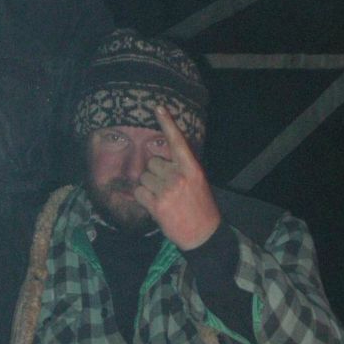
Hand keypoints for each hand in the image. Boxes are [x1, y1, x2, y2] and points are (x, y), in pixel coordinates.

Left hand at [134, 106, 220, 249]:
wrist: (203, 235)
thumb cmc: (201, 208)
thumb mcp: (198, 183)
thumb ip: (182, 169)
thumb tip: (162, 160)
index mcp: (192, 169)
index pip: (177, 142)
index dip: (167, 123)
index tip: (158, 108)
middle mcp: (179, 177)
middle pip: (153, 163)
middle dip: (155, 173)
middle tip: (166, 188)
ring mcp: (167, 191)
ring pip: (144, 177)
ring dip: (149, 186)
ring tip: (162, 198)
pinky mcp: (157, 205)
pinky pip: (139, 192)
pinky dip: (143, 198)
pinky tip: (154, 205)